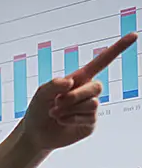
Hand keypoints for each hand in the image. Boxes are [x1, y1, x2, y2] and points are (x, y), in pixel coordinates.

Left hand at [21, 32, 137, 151]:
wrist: (36, 132)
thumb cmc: (38, 109)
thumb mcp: (40, 93)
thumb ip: (53, 85)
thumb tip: (71, 83)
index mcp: (79, 79)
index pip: (101, 62)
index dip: (117, 49)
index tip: (133, 35)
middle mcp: (88, 92)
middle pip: (96, 87)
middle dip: (74, 96)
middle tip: (56, 103)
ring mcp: (91, 108)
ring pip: (93, 104)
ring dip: (70, 109)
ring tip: (55, 113)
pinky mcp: (90, 123)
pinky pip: (88, 118)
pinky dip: (70, 119)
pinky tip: (61, 121)